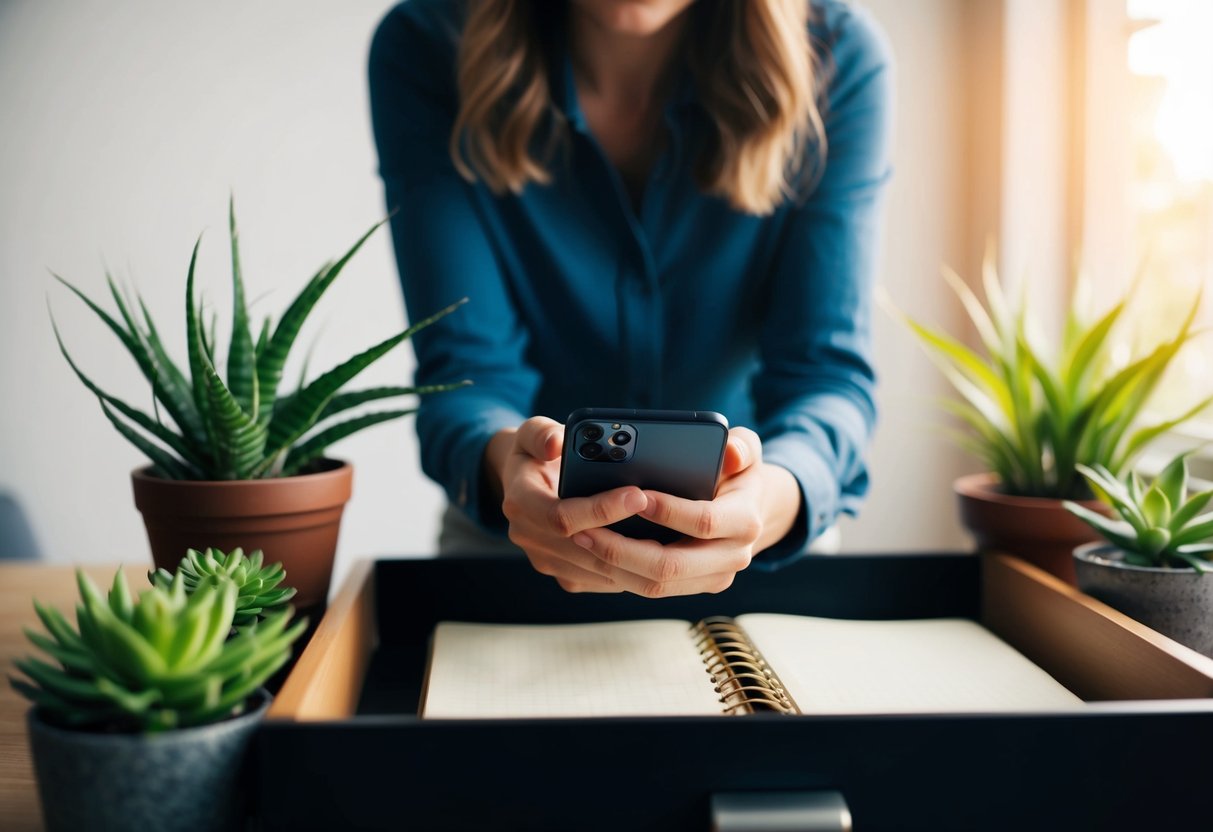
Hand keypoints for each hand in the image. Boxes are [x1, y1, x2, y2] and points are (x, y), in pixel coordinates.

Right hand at [488, 416, 653, 592]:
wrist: (528, 484)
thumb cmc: (538, 452)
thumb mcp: (532, 432)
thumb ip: (541, 433)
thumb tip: (555, 444)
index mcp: (520, 503)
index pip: (562, 516)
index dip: (601, 509)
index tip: (638, 493)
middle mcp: (529, 537)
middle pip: (584, 548)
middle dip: (628, 533)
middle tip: (667, 516)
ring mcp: (548, 561)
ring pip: (598, 570)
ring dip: (636, 556)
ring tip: (674, 534)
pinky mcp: (567, 575)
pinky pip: (604, 580)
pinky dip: (633, 567)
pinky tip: (661, 548)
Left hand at [570, 428, 801, 597]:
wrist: (753, 510)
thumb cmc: (739, 474)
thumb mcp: (746, 450)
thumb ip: (741, 445)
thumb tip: (730, 451)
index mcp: (744, 522)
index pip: (704, 522)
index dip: (668, 511)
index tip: (636, 497)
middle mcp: (733, 557)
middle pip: (672, 566)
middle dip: (625, 549)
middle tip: (587, 529)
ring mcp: (713, 578)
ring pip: (657, 586)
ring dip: (615, 566)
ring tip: (582, 539)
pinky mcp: (693, 586)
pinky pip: (652, 589)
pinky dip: (620, 574)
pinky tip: (594, 553)